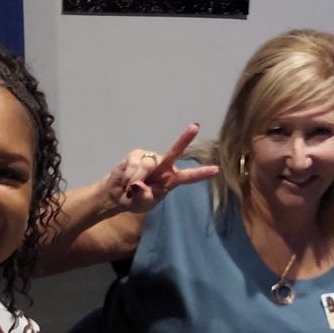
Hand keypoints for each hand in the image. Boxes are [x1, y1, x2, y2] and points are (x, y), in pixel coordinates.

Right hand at [103, 124, 218, 215]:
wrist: (117, 195)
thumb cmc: (135, 201)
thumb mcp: (142, 205)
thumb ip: (144, 197)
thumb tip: (139, 185)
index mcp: (170, 180)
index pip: (188, 177)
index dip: (201, 174)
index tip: (216, 170)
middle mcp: (163, 166)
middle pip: (175, 152)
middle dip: (185, 139)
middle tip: (195, 127)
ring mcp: (150, 158)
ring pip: (148, 164)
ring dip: (137, 178)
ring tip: (130, 188)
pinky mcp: (136, 154)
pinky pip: (134, 164)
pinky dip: (129, 175)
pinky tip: (125, 181)